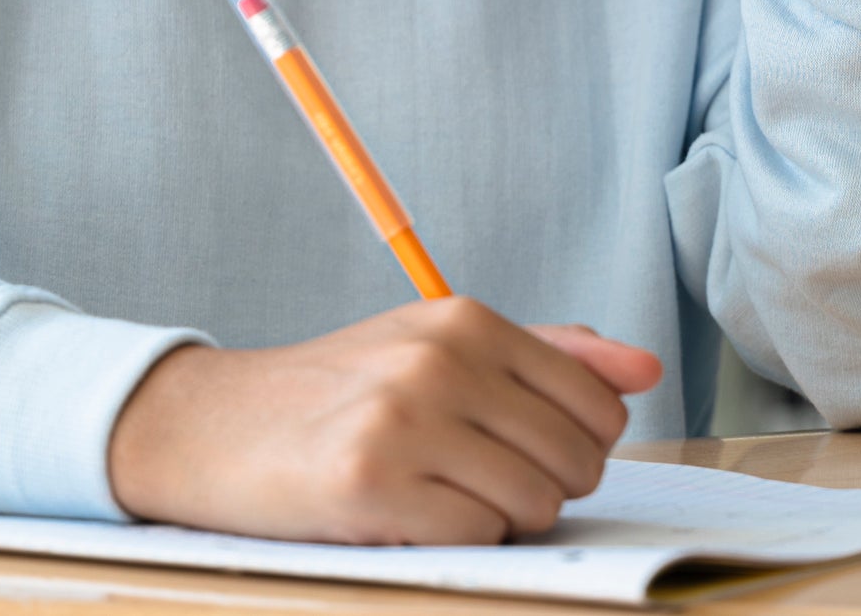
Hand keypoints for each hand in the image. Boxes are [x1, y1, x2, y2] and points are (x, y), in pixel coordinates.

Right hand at [106, 297, 661, 543]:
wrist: (216, 425)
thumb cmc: (341, 391)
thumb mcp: (436, 346)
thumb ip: (546, 355)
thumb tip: (643, 371)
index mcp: (466, 318)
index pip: (598, 406)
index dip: (573, 445)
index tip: (518, 446)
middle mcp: (441, 359)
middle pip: (575, 462)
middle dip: (539, 486)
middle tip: (471, 474)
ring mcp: (407, 420)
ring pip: (534, 506)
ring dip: (497, 520)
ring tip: (438, 492)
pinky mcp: (373, 486)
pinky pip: (477, 540)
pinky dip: (455, 542)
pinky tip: (407, 514)